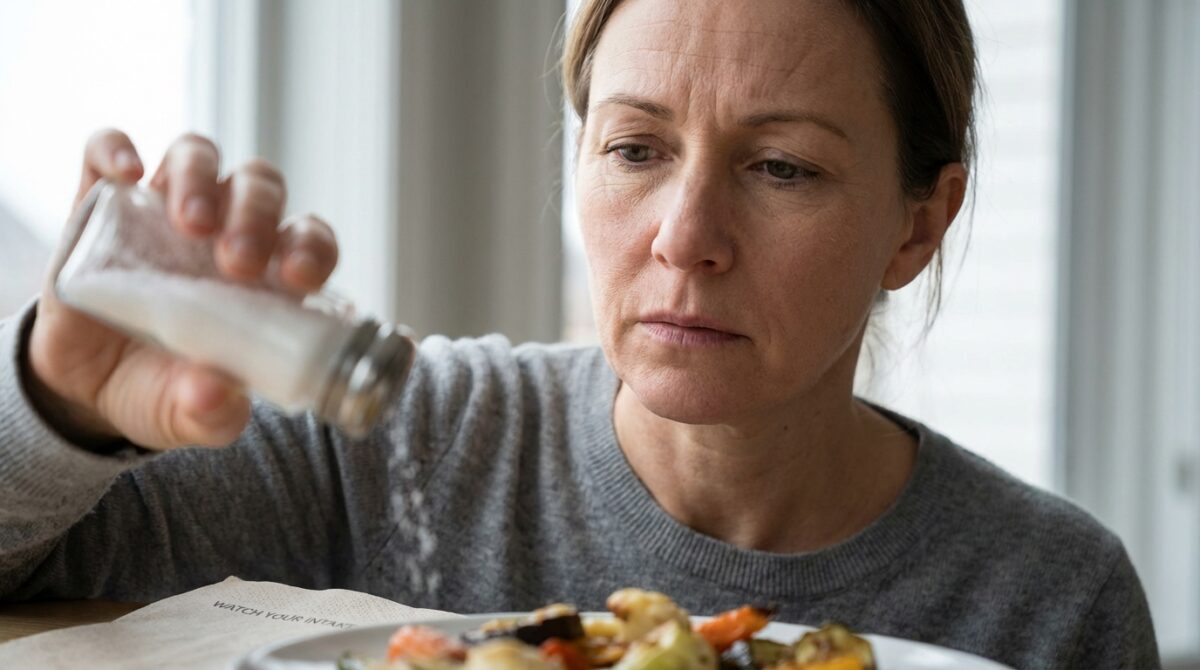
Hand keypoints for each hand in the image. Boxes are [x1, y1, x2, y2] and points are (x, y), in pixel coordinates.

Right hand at [22, 129, 339, 450]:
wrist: (88, 388)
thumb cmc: (164, 389)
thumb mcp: (187, 414)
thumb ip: (210, 413)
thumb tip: (218, 395)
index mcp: (267, 277)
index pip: (309, 240)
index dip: (312, 248)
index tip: (300, 275)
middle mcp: (224, 230)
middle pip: (259, 189)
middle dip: (256, 215)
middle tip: (237, 261)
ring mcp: (163, 210)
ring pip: (198, 157)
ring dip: (200, 180)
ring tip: (189, 222)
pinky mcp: (103, 202)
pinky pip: (108, 151)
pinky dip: (116, 149)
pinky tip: (124, 172)